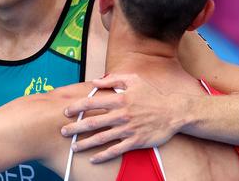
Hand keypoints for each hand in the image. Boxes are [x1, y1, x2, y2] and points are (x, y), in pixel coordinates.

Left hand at [61, 74, 186, 162]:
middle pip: (93, 122)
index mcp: (119, 99)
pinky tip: (93, 159)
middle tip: (63, 131)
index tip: (66, 111)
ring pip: (102, 138)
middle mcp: (122, 115)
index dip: (76, 107)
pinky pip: (116, 150)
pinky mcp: (136, 141)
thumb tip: (94, 81)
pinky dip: (103, 156)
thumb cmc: (152, 94)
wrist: (175, 111)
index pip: (92, 103)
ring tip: (74, 147)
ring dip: (86, 143)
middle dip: (75, 128)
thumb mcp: (134, 80)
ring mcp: (128, 129)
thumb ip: (112, 79)